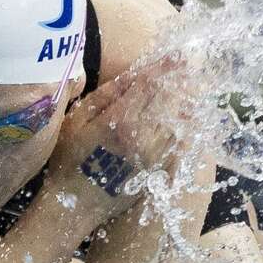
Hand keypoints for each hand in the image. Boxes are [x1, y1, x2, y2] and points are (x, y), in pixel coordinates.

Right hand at [47, 52, 187, 226]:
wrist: (73, 207)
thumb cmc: (68, 161)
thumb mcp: (77, 122)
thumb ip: (106, 97)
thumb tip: (133, 76)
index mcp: (122, 121)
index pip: (150, 85)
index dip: (165, 68)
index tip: (178, 54)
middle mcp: (144, 137)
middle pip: (170, 102)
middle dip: (181, 82)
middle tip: (192, 67)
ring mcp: (155, 158)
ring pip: (179, 124)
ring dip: (188, 104)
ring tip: (195, 90)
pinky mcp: (158, 174)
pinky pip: (180, 148)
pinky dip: (187, 132)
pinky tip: (190, 122)